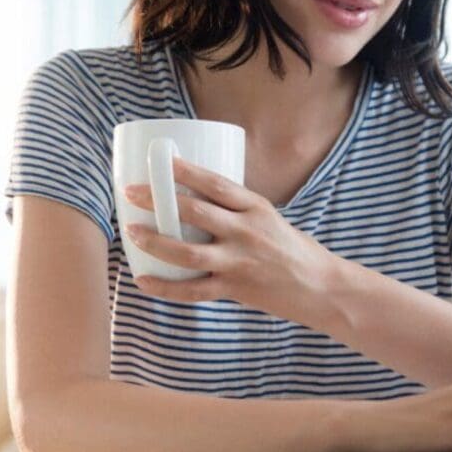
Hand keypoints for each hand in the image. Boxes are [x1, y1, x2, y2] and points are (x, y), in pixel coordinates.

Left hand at [123, 156, 336, 322]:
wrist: (320, 286)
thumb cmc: (292, 249)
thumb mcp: (269, 218)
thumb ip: (235, 210)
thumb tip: (191, 199)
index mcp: (256, 208)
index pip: (216, 184)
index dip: (186, 171)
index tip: (160, 161)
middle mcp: (247, 232)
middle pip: (195, 213)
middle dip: (159, 200)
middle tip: (131, 193)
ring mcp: (240, 262)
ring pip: (188, 253)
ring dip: (155, 242)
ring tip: (133, 232)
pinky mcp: (235, 289)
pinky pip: (193, 290)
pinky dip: (165, 288)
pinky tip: (144, 280)